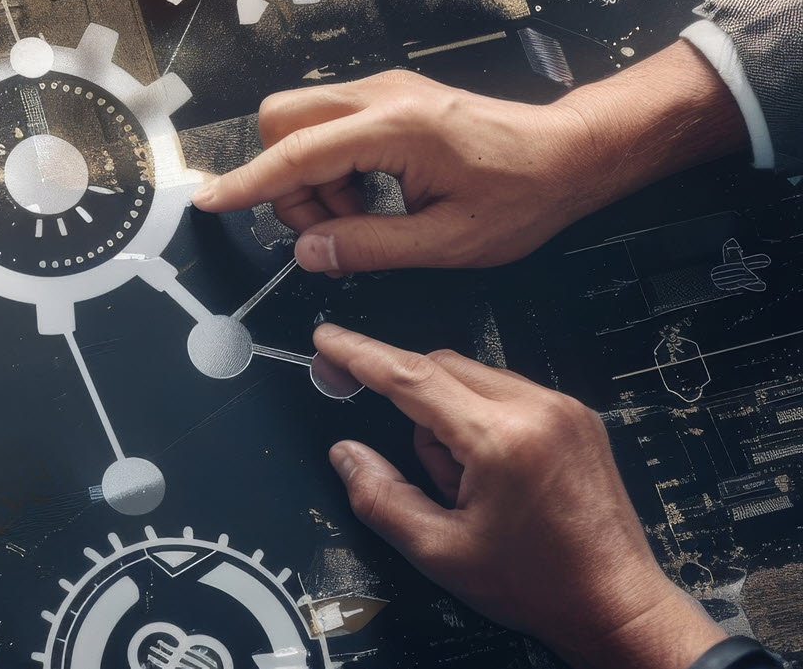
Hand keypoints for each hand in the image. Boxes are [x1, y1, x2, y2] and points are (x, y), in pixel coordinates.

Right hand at [192, 45, 747, 273]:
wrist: (570, 152)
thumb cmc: (523, 194)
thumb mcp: (449, 241)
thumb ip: (370, 246)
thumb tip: (308, 252)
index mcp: (394, 128)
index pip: (295, 154)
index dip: (247, 183)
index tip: (209, 202)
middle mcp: (380, 96)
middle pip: (281, 121)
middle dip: (285, 179)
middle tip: (331, 226)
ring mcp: (384, 90)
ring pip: (301, 122)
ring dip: (312, 176)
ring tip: (362, 217)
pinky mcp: (390, 97)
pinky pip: (330, 125)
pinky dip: (332, 165)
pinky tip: (372, 198)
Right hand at [313, 324, 723, 668]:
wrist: (616, 604)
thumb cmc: (540, 584)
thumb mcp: (441, 552)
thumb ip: (381, 497)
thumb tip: (346, 455)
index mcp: (502, 439)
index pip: (412, 376)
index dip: (360, 355)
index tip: (327, 341)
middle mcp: (539, 410)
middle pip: (441, 367)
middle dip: (408, 402)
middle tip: (401, 454)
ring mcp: (564, 410)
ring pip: (472, 379)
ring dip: (447, 415)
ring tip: (464, 484)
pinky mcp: (578, 418)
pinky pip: (506, 393)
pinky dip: (480, 419)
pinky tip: (490, 472)